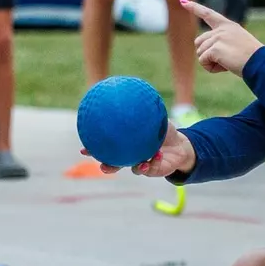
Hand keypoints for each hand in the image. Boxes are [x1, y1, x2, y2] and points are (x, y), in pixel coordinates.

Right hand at [80, 119, 195, 178]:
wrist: (180, 145)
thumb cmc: (163, 131)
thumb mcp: (154, 117)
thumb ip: (143, 110)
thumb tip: (133, 94)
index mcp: (127, 146)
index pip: (107, 149)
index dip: (94, 151)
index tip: (84, 150)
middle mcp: (131, 157)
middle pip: (114, 165)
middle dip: (107, 166)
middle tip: (102, 165)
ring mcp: (142, 165)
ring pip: (133, 169)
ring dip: (134, 167)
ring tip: (136, 165)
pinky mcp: (154, 171)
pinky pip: (151, 168)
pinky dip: (152, 162)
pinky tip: (154, 156)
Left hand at [182, 0, 262, 75]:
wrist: (259, 62)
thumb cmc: (251, 58)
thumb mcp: (238, 44)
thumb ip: (221, 42)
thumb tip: (202, 52)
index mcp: (228, 25)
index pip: (208, 14)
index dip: (194, 8)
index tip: (183, 2)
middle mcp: (221, 29)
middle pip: (199, 42)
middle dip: (206, 54)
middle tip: (224, 60)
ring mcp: (218, 37)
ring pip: (200, 53)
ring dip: (210, 62)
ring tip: (227, 63)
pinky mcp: (215, 49)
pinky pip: (203, 61)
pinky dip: (211, 68)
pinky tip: (224, 67)